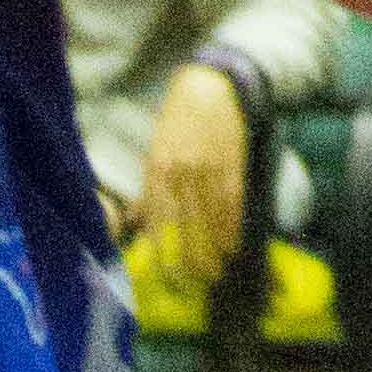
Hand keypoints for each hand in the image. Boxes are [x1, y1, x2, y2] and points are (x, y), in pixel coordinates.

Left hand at [138, 63, 251, 290]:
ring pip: (210, 221)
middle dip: (192, 262)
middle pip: (186, 229)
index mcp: (156, 171)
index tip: (170, 280)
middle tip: (197, 284)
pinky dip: (231, 228)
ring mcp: (207, 170)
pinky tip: (232, 246)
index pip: (158, 224)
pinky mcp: (231, 165)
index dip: (164, 256)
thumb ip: (149, 188)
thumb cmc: (179, 120)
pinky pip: (231, 205)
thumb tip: (139, 221)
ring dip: (214, 251)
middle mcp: (180, 174)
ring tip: (216, 273)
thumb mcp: (156, 150)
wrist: (212, 86)